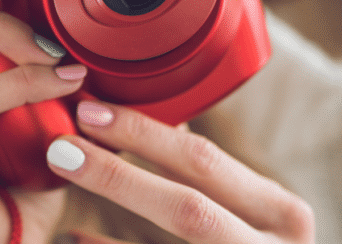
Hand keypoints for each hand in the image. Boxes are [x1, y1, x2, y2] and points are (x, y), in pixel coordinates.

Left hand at [47, 101, 314, 243]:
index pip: (204, 162)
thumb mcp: (251, 207)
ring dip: (109, 215)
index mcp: (280, 212)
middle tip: (61, 148)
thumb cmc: (257, 242)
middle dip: (117, 176)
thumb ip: (205, 171)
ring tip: (62, 190)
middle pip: (187, 209)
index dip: (142, 134)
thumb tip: (146, 111)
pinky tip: (76, 236)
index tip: (88, 111)